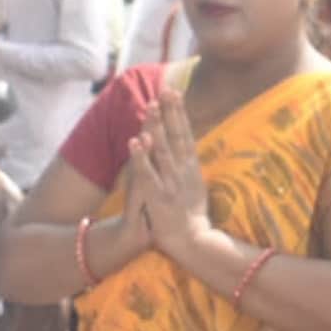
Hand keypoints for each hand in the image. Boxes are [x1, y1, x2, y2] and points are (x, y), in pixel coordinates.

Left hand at [129, 90, 210, 254]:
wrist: (193, 242)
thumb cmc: (192, 215)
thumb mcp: (196, 185)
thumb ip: (190, 165)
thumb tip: (188, 146)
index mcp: (192, 168)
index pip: (185, 134)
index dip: (179, 113)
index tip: (175, 92)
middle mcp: (183, 172)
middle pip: (176, 136)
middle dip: (171, 112)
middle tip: (167, 89)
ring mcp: (171, 183)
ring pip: (162, 150)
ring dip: (156, 128)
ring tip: (151, 107)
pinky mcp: (158, 197)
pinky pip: (147, 173)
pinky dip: (141, 157)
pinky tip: (134, 141)